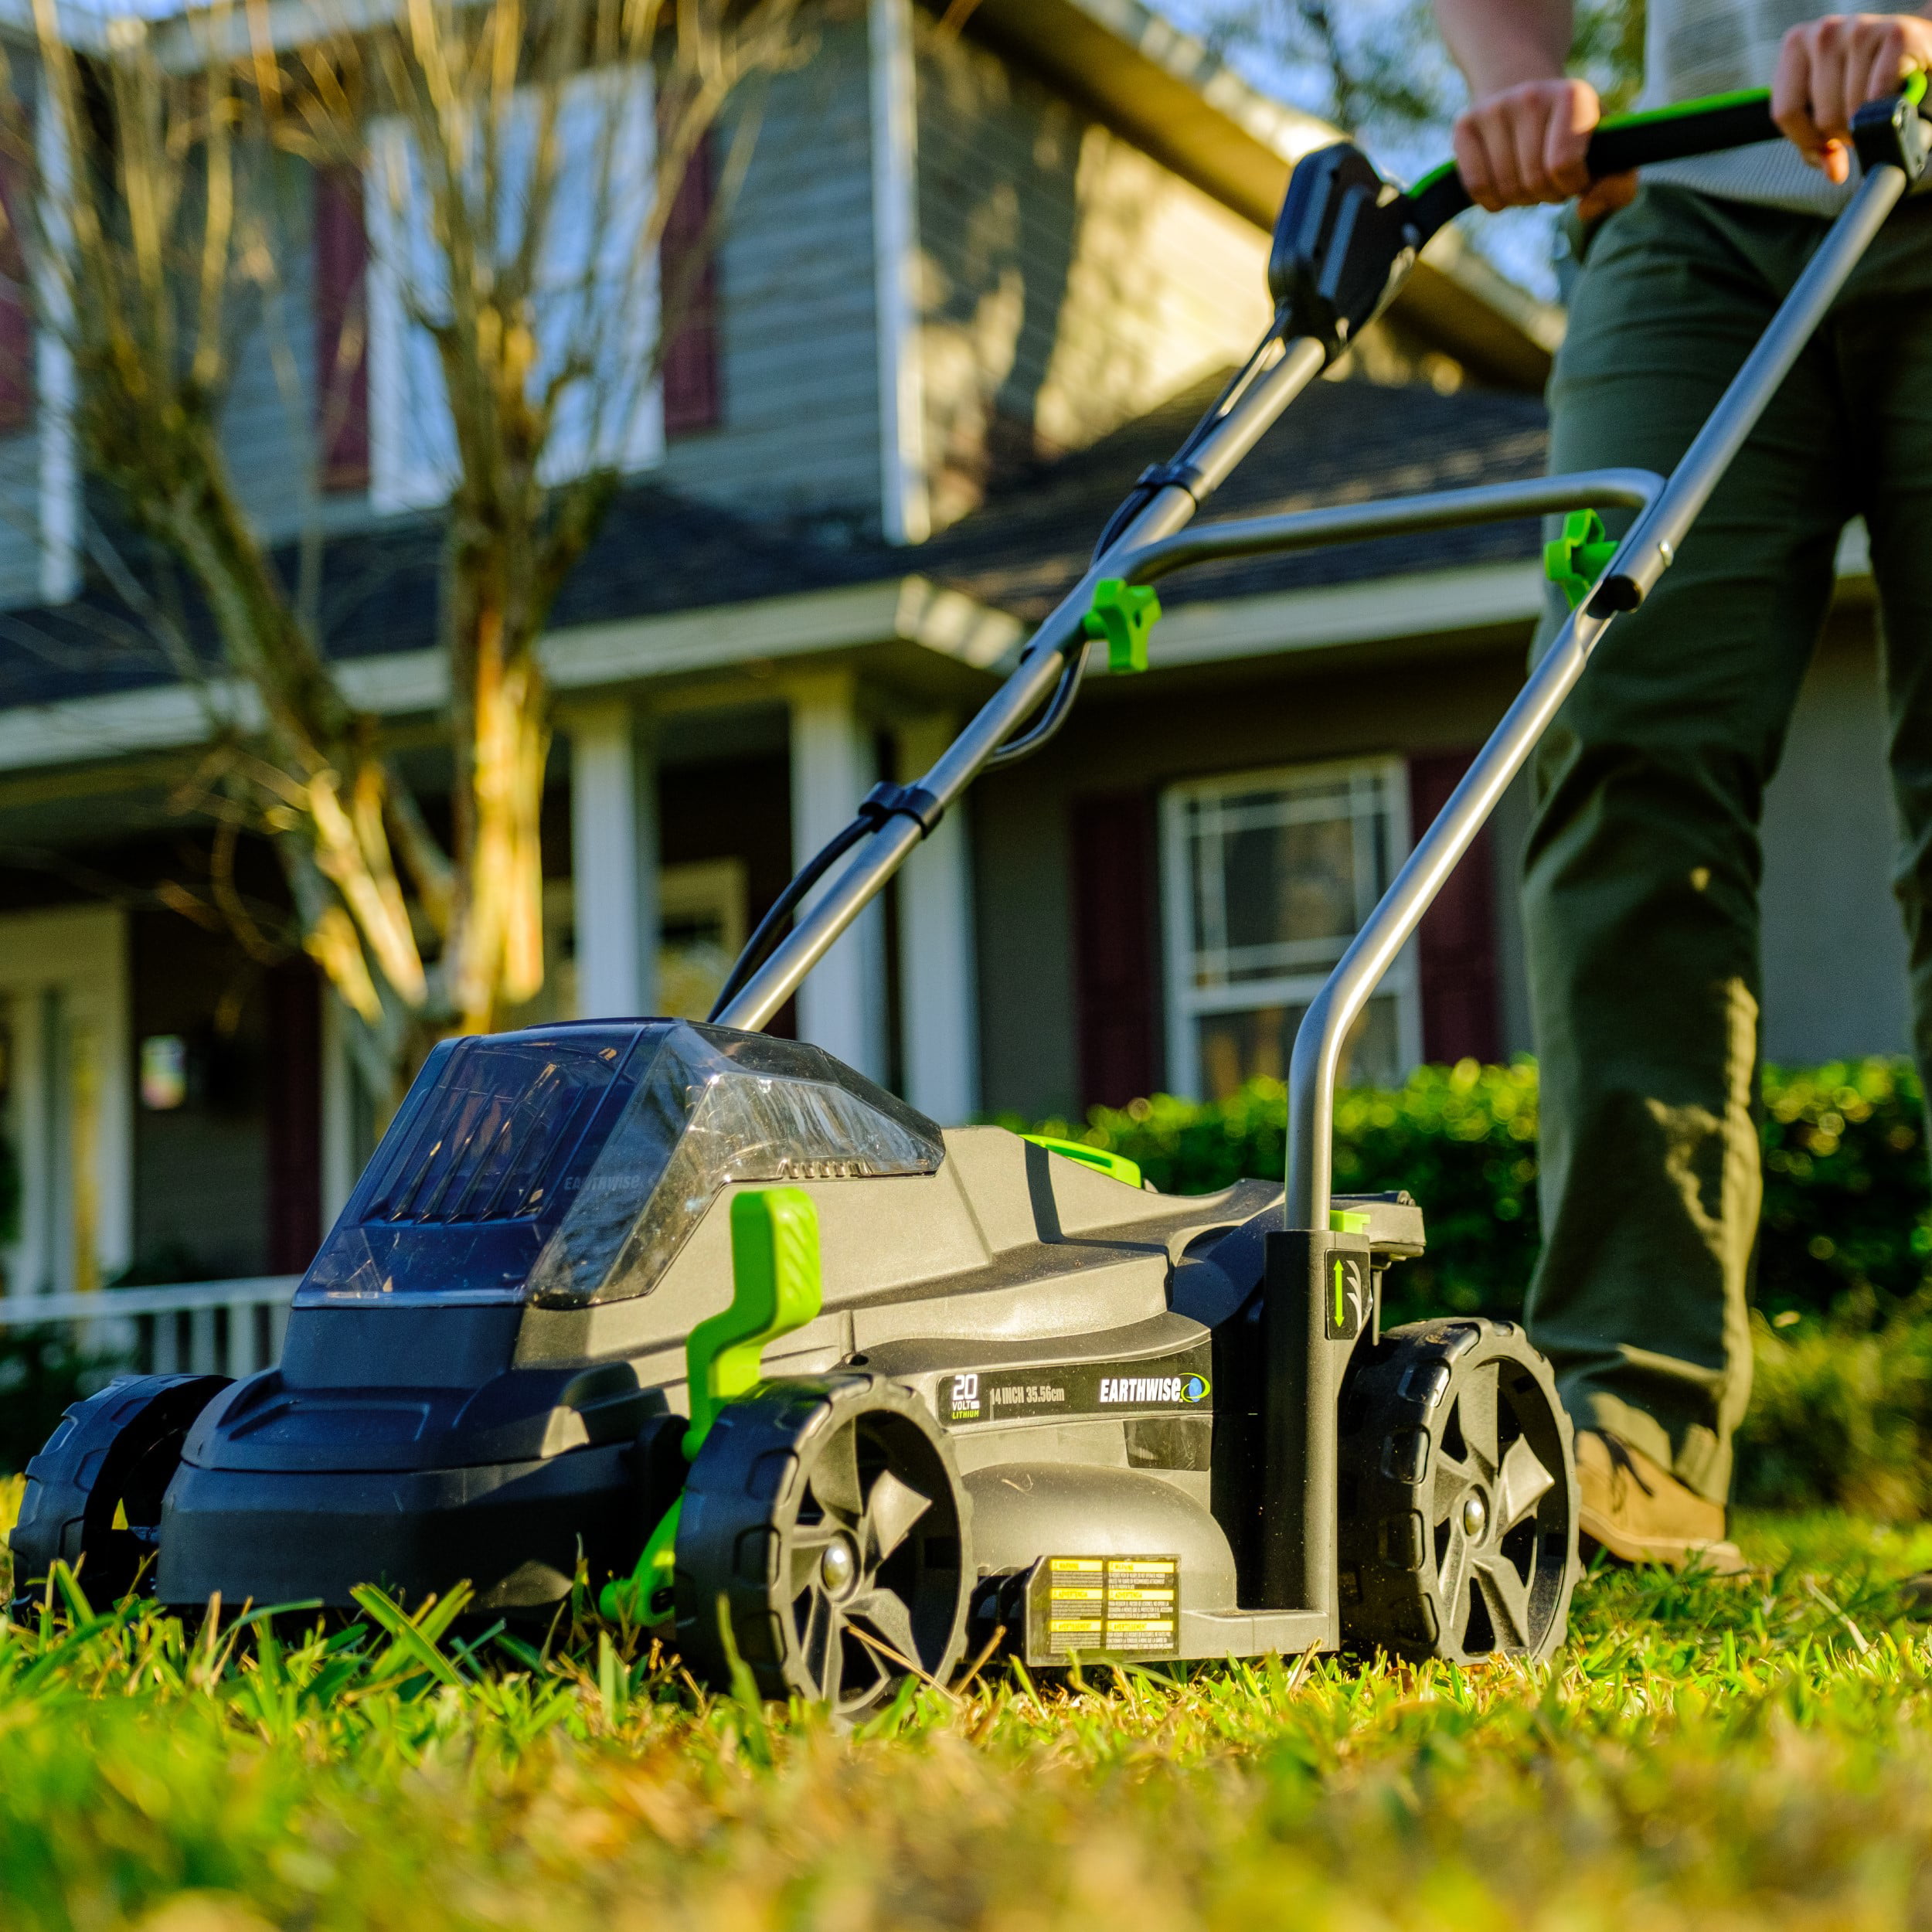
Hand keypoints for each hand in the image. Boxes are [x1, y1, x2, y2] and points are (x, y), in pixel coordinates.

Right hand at [1452, 76, 1637, 219]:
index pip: (1565, 165)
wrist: (1526, 97)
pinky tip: (1503, 187)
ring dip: (1520, 199)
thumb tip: (1585, 210)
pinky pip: (1476, 186)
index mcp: (1573, 96)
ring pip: (1506, 188)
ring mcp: (1495, 108)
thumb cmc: (1571, 136)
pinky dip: (1492, 201)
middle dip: (1545, 194)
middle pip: (1534, 180)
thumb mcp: (1607, 153)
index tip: (1573, 177)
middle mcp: (1532, 94)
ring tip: (1528, 179)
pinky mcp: (1465, 124)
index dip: (1571, 186)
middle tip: (1549, 180)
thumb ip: (1618, 186)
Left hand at [1773, 13, 1931, 180]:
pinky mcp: (1893, 33)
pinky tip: (1889, 103)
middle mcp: (1822, 33)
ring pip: (1851, 110)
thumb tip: (1833, 172)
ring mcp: (1857, 29)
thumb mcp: (1827, 102)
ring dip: (1865, 125)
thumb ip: (1816, 140)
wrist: (1912, 42)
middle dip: (1842, 134)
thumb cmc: (1863, 75)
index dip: (1806, 140)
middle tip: (1856, 127)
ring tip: (1872, 113)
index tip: (1825, 146)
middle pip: (1822, 116)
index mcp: (1795, 46)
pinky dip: (1885, 109)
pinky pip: (1879, 95)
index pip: (1785, 112)